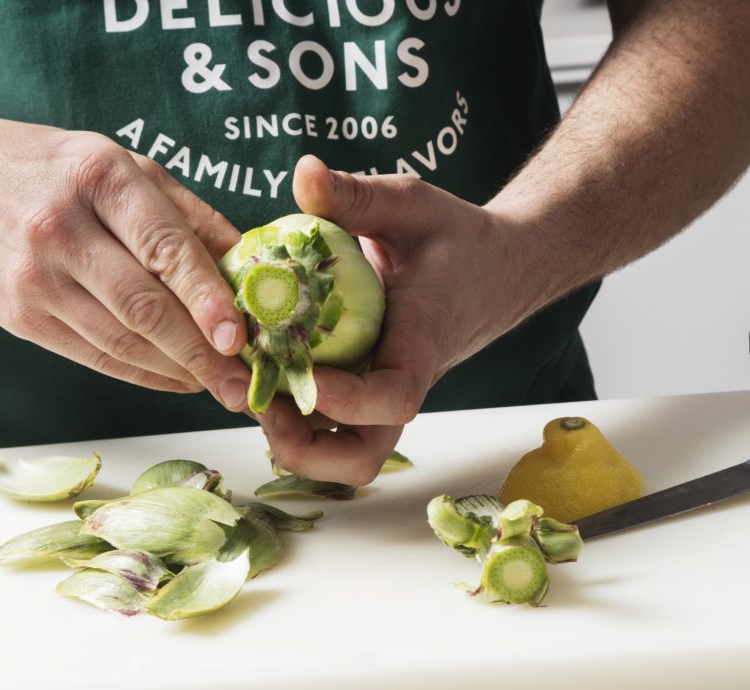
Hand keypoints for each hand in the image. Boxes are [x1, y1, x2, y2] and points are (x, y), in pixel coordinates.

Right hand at [0, 111, 250, 404]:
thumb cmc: (47, 170)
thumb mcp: (118, 164)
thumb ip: (187, 214)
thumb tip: (251, 265)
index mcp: (98, 176)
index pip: (164, 247)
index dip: (206, 298)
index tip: (239, 336)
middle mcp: (61, 227)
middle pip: (144, 306)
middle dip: (201, 353)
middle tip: (242, 383)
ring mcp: (33, 277)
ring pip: (120, 340)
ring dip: (178, 371)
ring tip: (219, 385)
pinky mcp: (19, 317)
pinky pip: (94, 356)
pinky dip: (142, 373)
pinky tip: (176, 379)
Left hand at [259, 155, 542, 483]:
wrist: (495, 269)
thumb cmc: (456, 237)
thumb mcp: (411, 204)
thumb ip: (359, 193)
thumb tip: (304, 171)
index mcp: (420, 344)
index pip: (393, 398)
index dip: (345, 401)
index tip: (301, 371)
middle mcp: (400, 383)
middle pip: (361, 457)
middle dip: (305, 448)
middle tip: (260, 401)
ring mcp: (381, 395)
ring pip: (343, 454)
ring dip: (295, 441)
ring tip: (254, 391)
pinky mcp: (366, 394)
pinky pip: (332, 429)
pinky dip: (295, 417)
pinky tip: (264, 372)